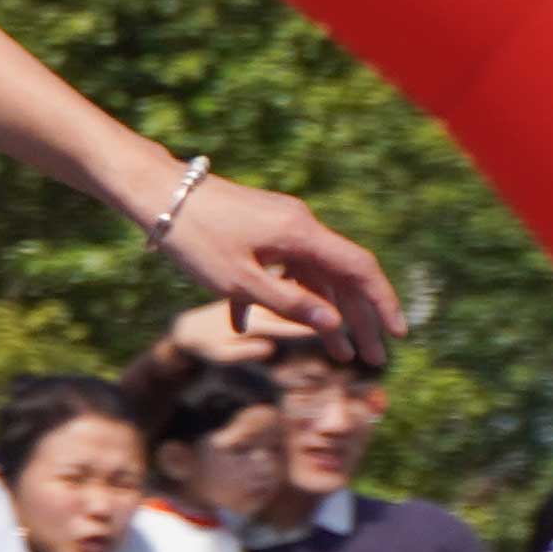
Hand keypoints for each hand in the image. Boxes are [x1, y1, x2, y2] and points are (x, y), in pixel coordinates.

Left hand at [152, 173, 402, 372]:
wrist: (154, 192)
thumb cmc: (193, 237)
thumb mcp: (237, 280)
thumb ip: (286, 303)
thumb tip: (334, 323)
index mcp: (302, 233)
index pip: (359, 269)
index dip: (382, 302)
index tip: (398, 333)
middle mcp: (298, 226)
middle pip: (340, 278)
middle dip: (359, 321)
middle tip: (374, 359)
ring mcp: (278, 227)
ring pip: (311, 276)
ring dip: (322, 314)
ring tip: (337, 354)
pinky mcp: (256, 230)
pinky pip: (278, 268)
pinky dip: (275, 296)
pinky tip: (245, 326)